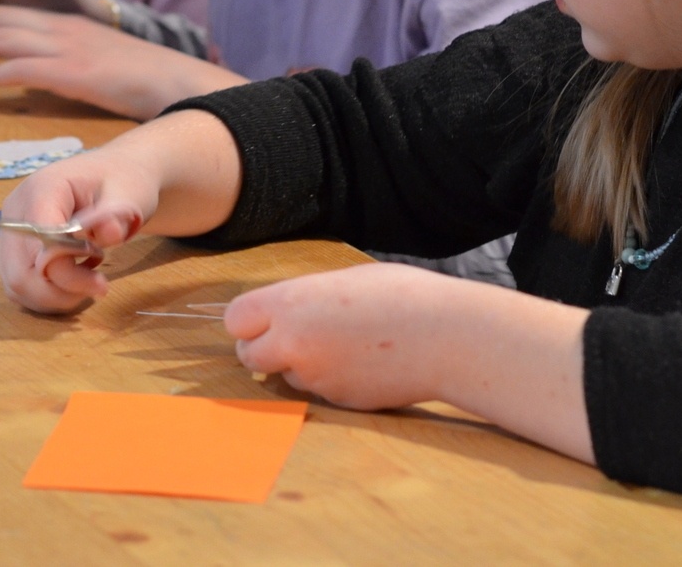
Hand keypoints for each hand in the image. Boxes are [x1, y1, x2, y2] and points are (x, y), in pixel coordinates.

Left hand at [0, 5, 246, 119]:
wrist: (173, 80)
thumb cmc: (137, 78)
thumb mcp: (92, 60)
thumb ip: (59, 60)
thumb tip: (26, 75)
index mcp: (62, 23)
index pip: (4, 12)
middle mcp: (60, 27)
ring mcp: (67, 47)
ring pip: (2, 37)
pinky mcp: (75, 70)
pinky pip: (24, 67)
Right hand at [0, 110, 243, 313]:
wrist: (128, 177)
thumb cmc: (132, 179)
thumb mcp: (133, 192)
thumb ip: (117, 213)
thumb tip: (100, 233)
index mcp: (40, 189)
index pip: (34, 244)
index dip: (63, 268)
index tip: (100, 274)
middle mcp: (14, 210)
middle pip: (19, 272)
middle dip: (58, 290)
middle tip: (99, 287)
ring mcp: (12, 231)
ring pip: (16, 286)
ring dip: (55, 296)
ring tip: (91, 281)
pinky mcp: (18, 249)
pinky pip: (23, 288)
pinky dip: (50, 295)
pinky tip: (80, 280)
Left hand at [225, 264, 461, 410]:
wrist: (447, 337)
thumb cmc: (403, 295)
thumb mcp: (345, 280)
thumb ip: (307, 298)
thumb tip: (288, 311)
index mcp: (291, 304)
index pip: (235, 319)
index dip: (248, 320)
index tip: (263, 319)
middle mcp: (293, 343)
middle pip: (248, 355)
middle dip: (263, 348)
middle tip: (290, 338)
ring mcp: (315, 377)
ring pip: (287, 375)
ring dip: (301, 365)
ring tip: (343, 344)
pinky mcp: (337, 401)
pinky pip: (320, 391)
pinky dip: (332, 379)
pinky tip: (363, 362)